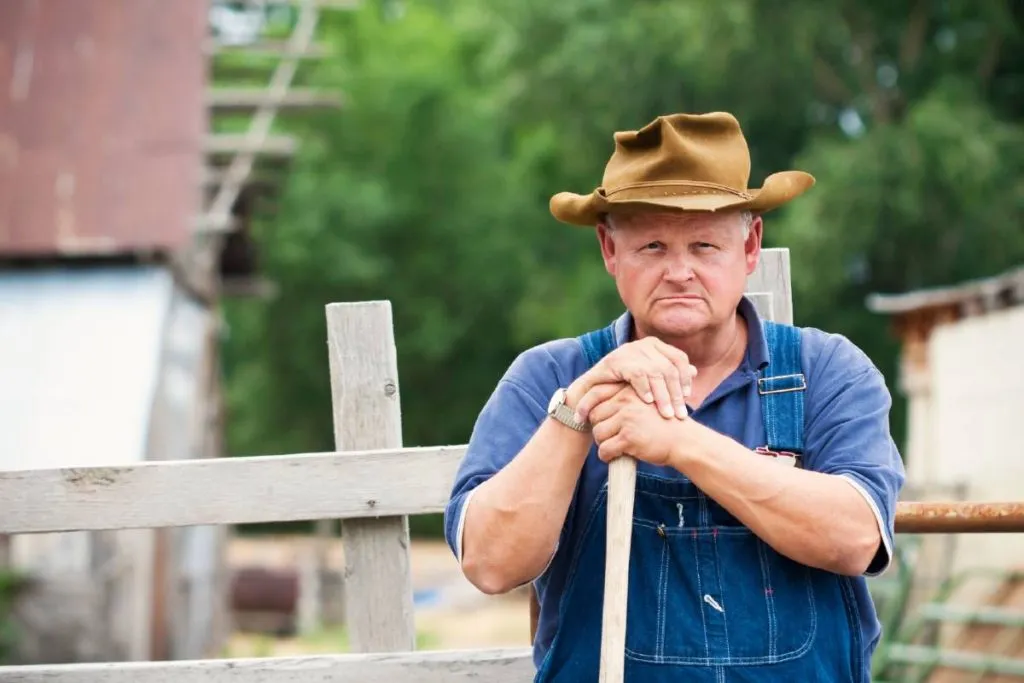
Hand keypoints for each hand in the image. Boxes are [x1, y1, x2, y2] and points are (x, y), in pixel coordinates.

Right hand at [572, 337, 696, 421]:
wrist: (591, 393)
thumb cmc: (623, 388)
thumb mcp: (650, 381)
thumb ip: (670, 376)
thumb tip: (695, 371)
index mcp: (654, 345)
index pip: (678, 359)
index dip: (685, 378)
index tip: (688, 398)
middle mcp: (643, 344)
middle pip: (669, 367)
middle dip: (676, 393)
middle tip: (680, 414)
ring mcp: (628, 351)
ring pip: (655, 372)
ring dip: (663, 396)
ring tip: (666, 414)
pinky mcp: (615, 361)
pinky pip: (637, 374)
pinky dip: (645, 389)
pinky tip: (649, 403)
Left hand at [588, 384, 688, 467]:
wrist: (684, 441)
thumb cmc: (663, 424)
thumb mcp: (645, 403)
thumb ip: (624, 401)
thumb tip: (594, 406)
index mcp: (629, 390)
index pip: (595, 394)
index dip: (584, 407)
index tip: (579, 418)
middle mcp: (626, 401)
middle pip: (594, 415)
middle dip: (599, 428)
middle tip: (609, 437)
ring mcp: (627, 418)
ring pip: (598, 433)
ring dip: (603, 443)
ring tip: (615, 446)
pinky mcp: (628, 437)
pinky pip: (605, 449)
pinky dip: (607, 456)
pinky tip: (615, 457)